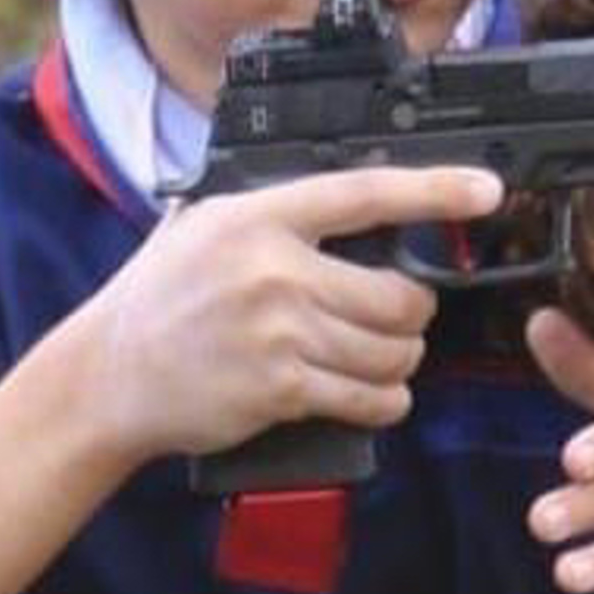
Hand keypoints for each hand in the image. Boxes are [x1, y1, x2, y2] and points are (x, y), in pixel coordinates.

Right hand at [72, 164, 502, 466]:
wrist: (108, 377)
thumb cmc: (157, 301)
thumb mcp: (199, 226)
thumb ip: (268, 211)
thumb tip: (344, 200)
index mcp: (259, 218)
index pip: (366, 194)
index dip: (435, 192)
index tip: (485, 190)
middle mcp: (274, 272)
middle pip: (397, 295)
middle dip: (413, 315)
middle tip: (400, 319)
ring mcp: (279, 334)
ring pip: (390, 351)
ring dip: (400, 362)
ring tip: (381, 361)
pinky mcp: (280, 390)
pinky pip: (366, 398)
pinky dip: (383, 402)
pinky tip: (373, 397)